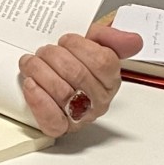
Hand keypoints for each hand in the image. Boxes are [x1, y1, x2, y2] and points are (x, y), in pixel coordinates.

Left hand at [19, 24, 143, 136]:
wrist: (53, 78)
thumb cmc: (73, 62)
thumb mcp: (93, 44)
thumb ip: (110, 37)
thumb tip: (132, 40)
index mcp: (110, 79)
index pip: (101, 62)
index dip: (78, 46)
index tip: (65, 40)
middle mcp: (98, 99)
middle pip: (77, 74)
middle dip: (54, 56)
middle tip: (43, 51)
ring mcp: (80, 115)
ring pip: (62, 93)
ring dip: (40, 71)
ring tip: (31, 62)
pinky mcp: (60, 126)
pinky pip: (53, 119)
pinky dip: (38, 100)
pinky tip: (30, 84)